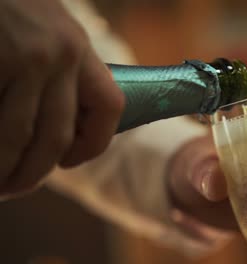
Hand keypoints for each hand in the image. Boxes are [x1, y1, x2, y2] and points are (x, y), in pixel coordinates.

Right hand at [0, 0, 123, 196]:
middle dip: (35, 172)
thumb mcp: (45, 30)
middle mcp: (61, 54)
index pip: (109, 106)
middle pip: (59, 135)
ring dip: (4, 169)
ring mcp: (26, 58)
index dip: (93, 143)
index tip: (68, 162)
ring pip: (20, 137)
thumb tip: (56, 128)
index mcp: (79, 48)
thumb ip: (57, 72)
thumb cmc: (8, 6)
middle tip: (15, 188)